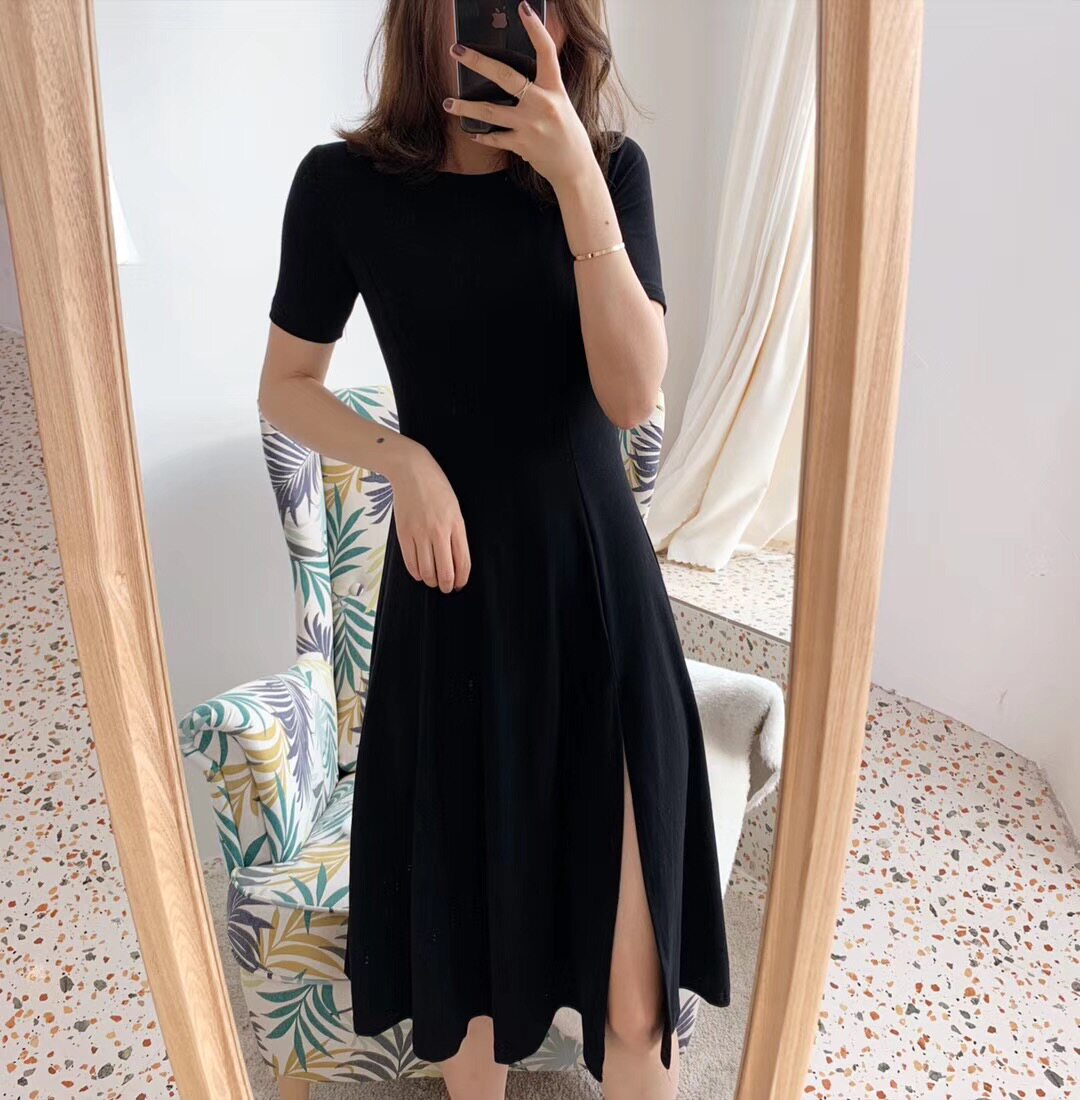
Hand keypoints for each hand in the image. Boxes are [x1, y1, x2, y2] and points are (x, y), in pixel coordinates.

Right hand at [389, 441, 470, 592]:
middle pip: (445, 570)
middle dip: (447, 585)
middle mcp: (439, 531)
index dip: (462, 578)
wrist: (412, 471)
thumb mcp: (454, 508)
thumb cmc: (436, 488)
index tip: (460, 584)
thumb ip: (456, 532)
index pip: (463, 561)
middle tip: (446, 588)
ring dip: (431, 581)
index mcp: (456, 525)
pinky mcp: (404, 533)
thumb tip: (454, 559)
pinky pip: (410, 561)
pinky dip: (416, 573)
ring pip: (427, 570)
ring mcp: (420, 533)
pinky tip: (419, 573)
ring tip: (432, 581)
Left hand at [443, 1, 596, 191]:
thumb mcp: (561, 103)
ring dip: (466, 108)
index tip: (523, 9)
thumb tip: (516, 76)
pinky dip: (481, 136)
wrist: (574, 168)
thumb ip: (542, 88)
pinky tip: (471, 132)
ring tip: (448, 103)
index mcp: (554, 89)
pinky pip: (494, 138)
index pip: (546, 52)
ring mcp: (530, 125)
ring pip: (490, 111)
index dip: (536, 29)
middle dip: (478, 62)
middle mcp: (542, 104)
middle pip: (505, 77)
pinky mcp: (521, 145)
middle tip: (457, 50)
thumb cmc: (567, 133)